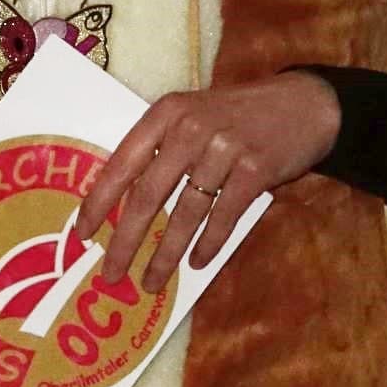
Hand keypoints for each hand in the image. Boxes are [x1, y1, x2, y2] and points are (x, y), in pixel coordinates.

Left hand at [72, 72, 340, 294]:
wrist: (304, 104)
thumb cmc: (237, 115)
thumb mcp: (192, 114)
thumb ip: (162, 147)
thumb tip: (123, 202)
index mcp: (166, 112)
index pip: (122, 163)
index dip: (99, 201)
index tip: (82, 233)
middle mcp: (190, 127)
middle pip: (147, 195)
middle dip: (126, 240)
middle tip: (110, 273)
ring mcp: (224, 148)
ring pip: (185, 213)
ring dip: (166, 254)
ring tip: (151, 281)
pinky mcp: (255, 169)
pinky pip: (223, 217)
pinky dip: (208, 244)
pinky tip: (197, 262)